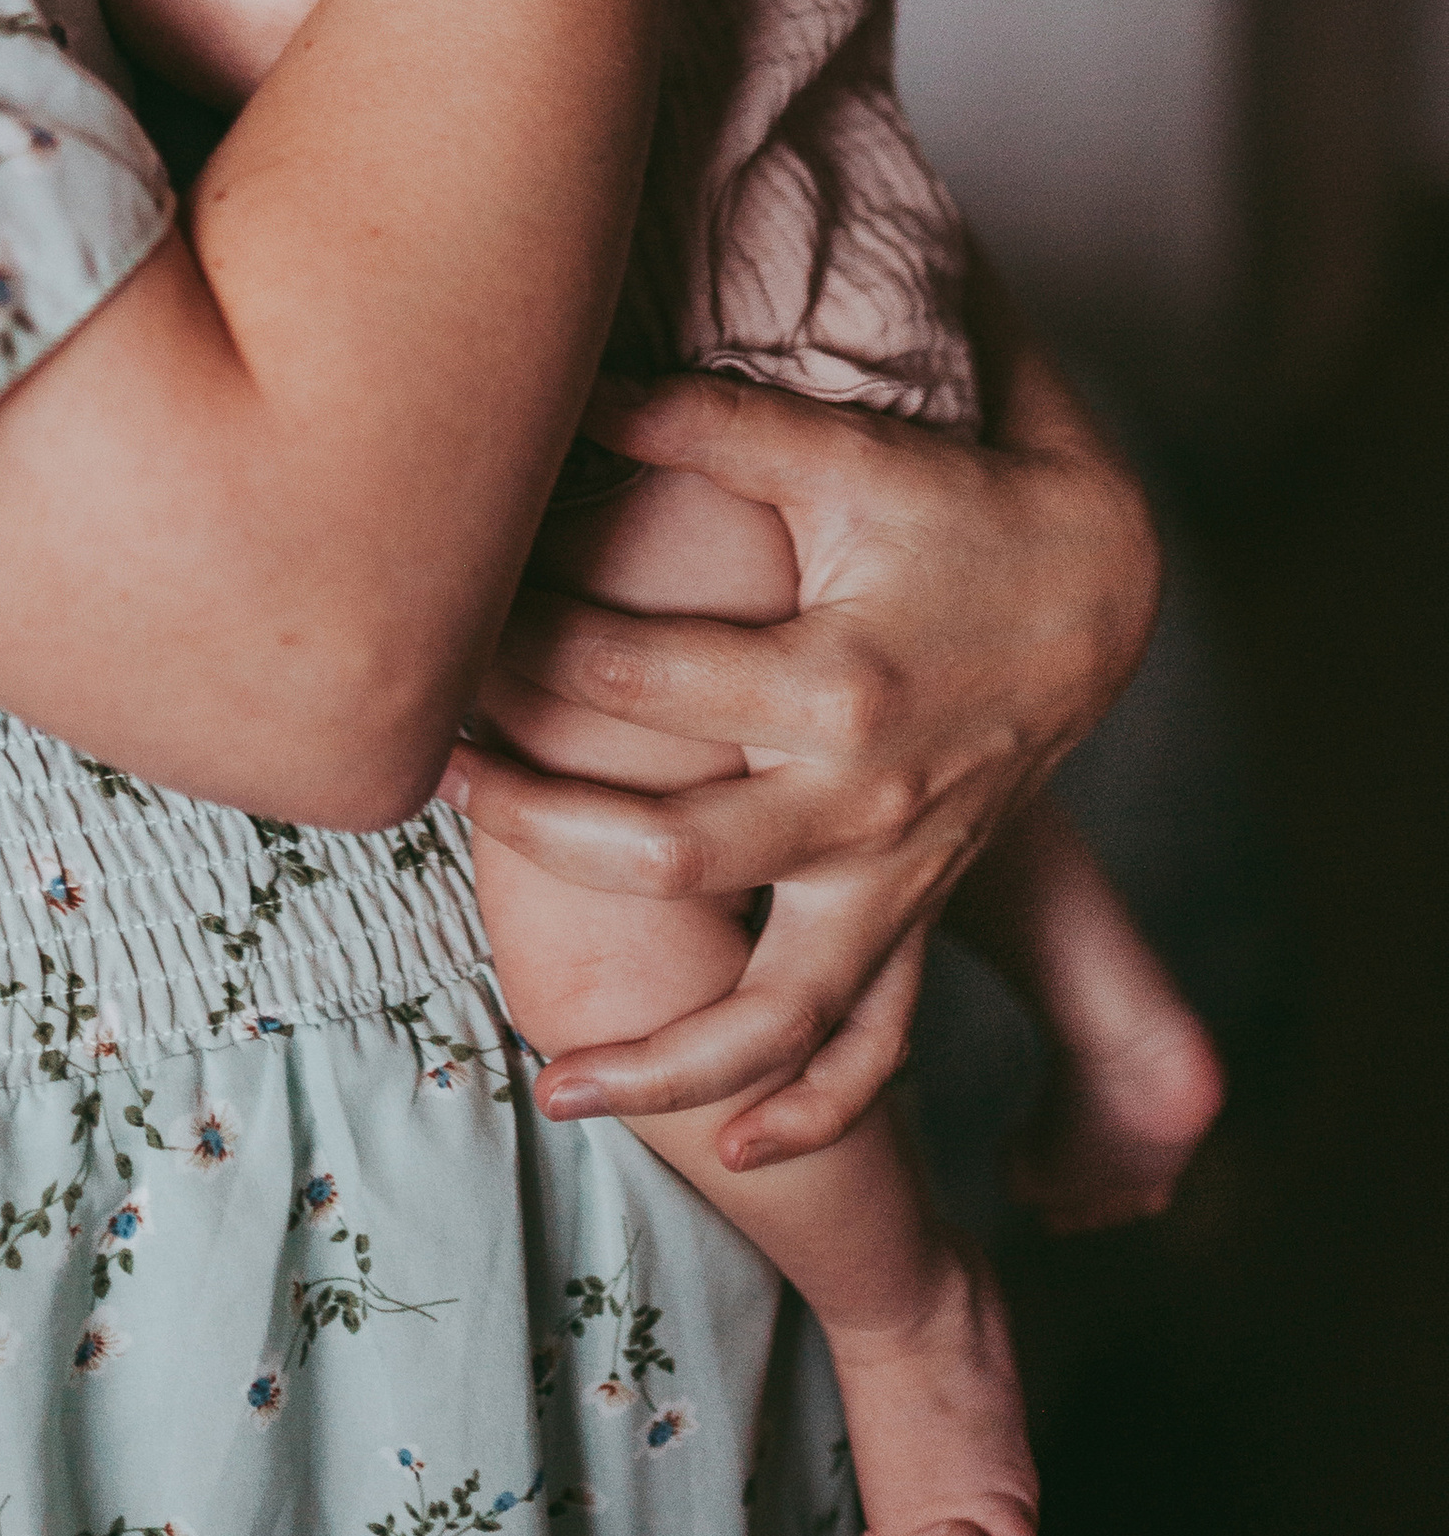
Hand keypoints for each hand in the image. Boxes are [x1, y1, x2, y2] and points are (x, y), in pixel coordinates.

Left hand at [445, 321, 1158, 1164]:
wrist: (1101, 586)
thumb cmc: (952, 505)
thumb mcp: (843, 454)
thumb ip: (707, 426)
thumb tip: (570, 386)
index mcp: (834, 682)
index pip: (634, 677)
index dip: (523, 644)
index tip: (444, 622)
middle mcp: (864, 803)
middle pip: (668, 852)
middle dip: (538, 823)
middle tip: (435, 775)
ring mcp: (893, 875)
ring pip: (775, 1010)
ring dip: (667, 1059)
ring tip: (554, 1088)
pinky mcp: (913, 908)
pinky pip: (872, 1042)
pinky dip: (811, 1107)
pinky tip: (735, 1148)